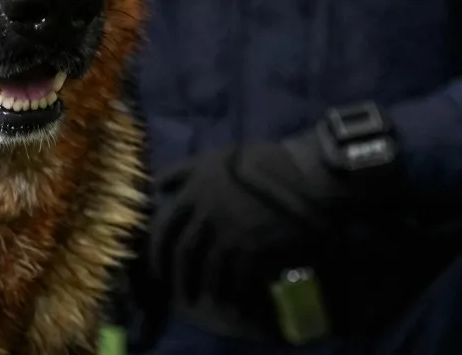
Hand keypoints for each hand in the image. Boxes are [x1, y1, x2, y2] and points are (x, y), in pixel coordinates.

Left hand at [146, 128, 371, 335]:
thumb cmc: (261, 162)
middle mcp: (207, 211)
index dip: (157, 250)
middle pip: (183, 252)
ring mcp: (230, 231)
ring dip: (205, 289)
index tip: (157, 267)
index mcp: (195, 188)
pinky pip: (236, 280)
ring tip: (206, 300)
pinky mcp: (254, 249)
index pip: (164, 225)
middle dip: (177, 277)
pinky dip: (233, 296)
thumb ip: (184, 171)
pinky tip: (234, 304)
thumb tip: (158, 186)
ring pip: (208, 270)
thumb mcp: (216, 157)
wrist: (304, 176)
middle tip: (178, 293)